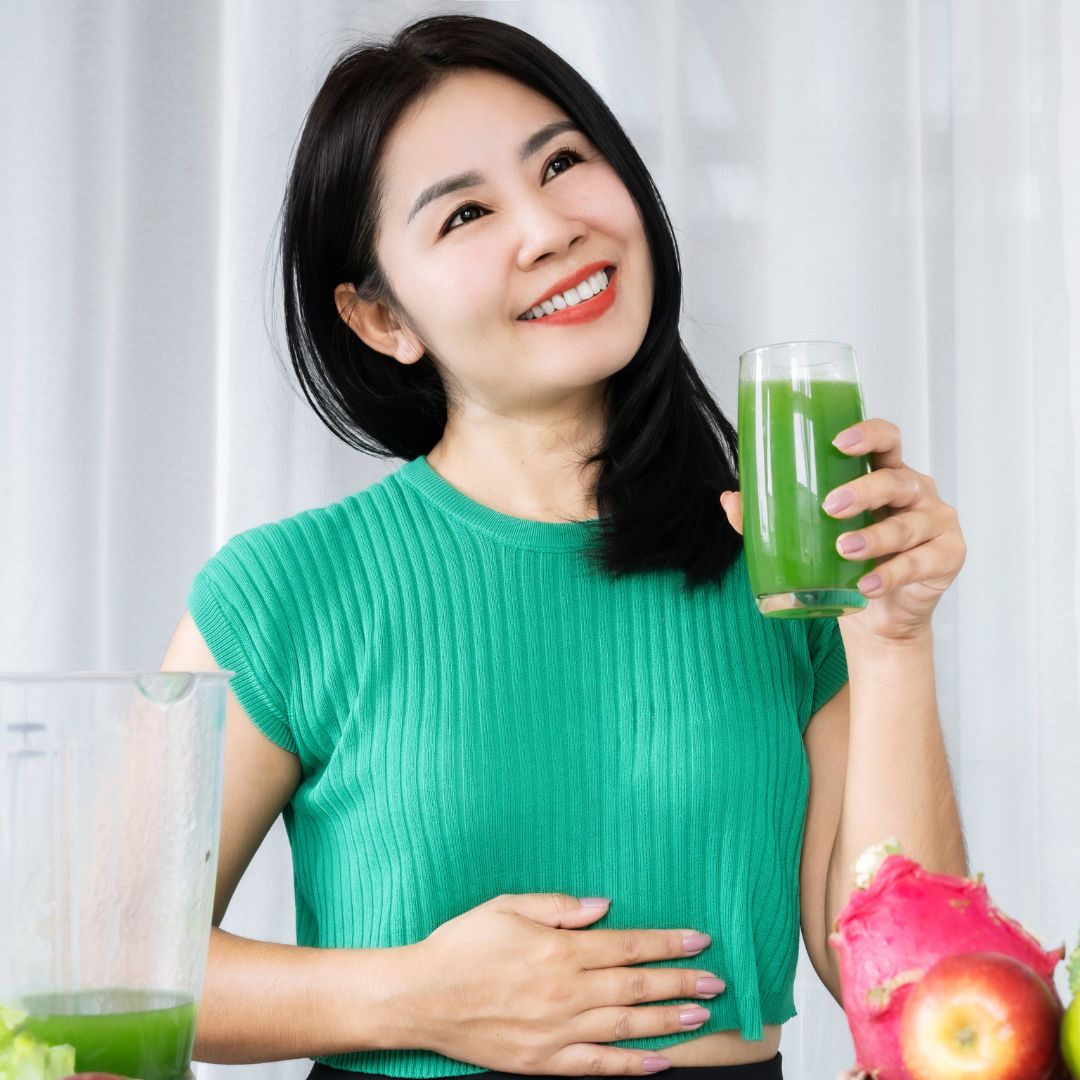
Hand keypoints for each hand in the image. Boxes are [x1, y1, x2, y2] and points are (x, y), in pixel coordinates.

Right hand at [407, 892, 725, 1074]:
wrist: (421, 997)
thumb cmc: (462, 945)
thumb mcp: (508, 906)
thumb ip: (559, 906)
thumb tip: (604, 907)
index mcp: (560, 950)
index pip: (629, 945)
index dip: (668, 943)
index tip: (699, 941)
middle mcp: (566, 992)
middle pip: (637, 987)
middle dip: (680, 982)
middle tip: (717, 980)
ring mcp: (557, 1031)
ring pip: (626, 1028)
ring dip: (668, 1021)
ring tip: (701, 1015)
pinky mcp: (543, 1061)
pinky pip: (597, 1067)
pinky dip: (631, 1066)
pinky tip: (660, 1062)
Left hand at [720, 418, 966, 641]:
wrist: (878, 620)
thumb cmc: (845, 564)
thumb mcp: (808, 537)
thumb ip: (769, 517)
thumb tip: (730, 498)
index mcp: (885, 474)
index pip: (887, 440)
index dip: (868, 434)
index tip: (838, 441)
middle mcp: (916, 492)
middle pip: (896, 479)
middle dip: (863, 490)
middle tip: (830, 505)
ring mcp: (937, 523)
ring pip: (908, 524)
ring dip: (875, 536)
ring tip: (844, 548)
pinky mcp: (949, 557)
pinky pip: (921, 562)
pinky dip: (891, 574)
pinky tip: (866, 585)